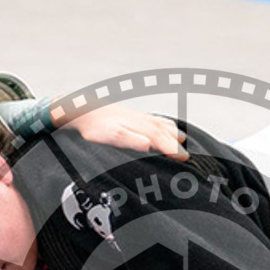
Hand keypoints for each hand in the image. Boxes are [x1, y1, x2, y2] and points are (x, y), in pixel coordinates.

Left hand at [55, 103, 188, 161]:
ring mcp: (137, 117)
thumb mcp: (112, 136)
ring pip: (160, 124)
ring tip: (181, 140)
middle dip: (176, 142)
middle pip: (165, 131)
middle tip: (186, 156)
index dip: (173, 149)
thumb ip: (131, 140)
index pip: (162, 139)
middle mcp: (142, 121)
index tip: (184, 159)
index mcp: (141, 127)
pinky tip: (162, 127)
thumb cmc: (97, 127)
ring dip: (172, 132)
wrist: (83, 110)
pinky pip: (153, 120)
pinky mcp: (131, 116)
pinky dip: (163, 124)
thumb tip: (149, 145)